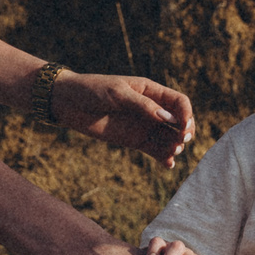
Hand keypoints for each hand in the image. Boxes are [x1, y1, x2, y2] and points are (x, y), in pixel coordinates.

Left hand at [49, 72, 195, 167]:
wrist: (69, 103)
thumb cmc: (92, 90)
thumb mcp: (118, 94)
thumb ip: (142, 106)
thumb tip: (168, 118)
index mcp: (150, 91)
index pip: (179, 102)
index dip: (186, 114)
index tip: (183, 127)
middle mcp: (151, 109)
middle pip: (178, 121)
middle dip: (184, 132)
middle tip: (181, 142)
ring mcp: (144, 125)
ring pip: (168, 137)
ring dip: (175, 146)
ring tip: (172, 153)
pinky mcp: (135, 140)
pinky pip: (155, 150)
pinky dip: (164, 157)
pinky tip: (167, 164)